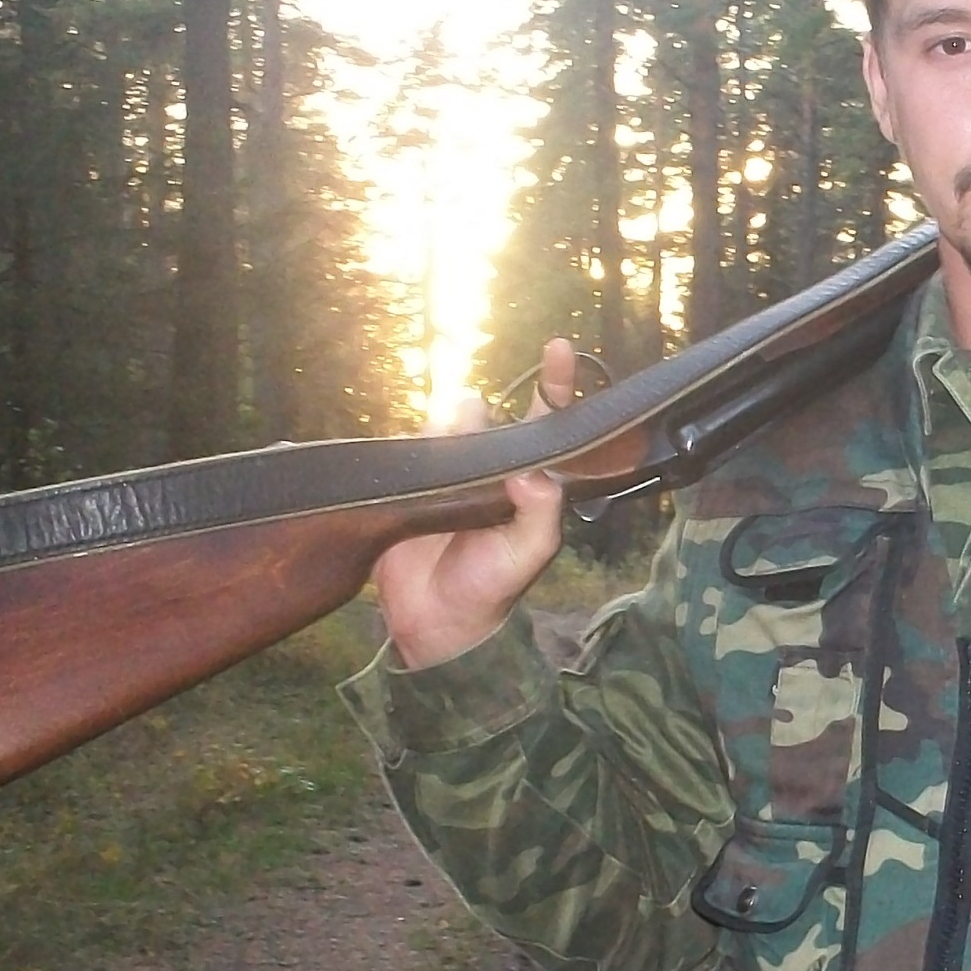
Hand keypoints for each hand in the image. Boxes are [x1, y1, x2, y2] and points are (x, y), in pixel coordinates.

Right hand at [371, 337, 574, 669]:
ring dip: (444, 432)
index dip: (554, 384)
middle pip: (487, 414)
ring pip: (446, 423)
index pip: (546, 423)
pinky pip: (410, 445)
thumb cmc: (491, 587)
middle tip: (470, 439)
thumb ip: (540, 515)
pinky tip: (411, 464)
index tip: (559, 348)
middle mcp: (492, 468)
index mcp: (530, 480)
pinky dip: (412, 443)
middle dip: (478, 416)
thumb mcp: (527, 554)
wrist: (433, 621)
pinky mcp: (411, 481)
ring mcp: (450, 473)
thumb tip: (535, 474)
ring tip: (442, 471)